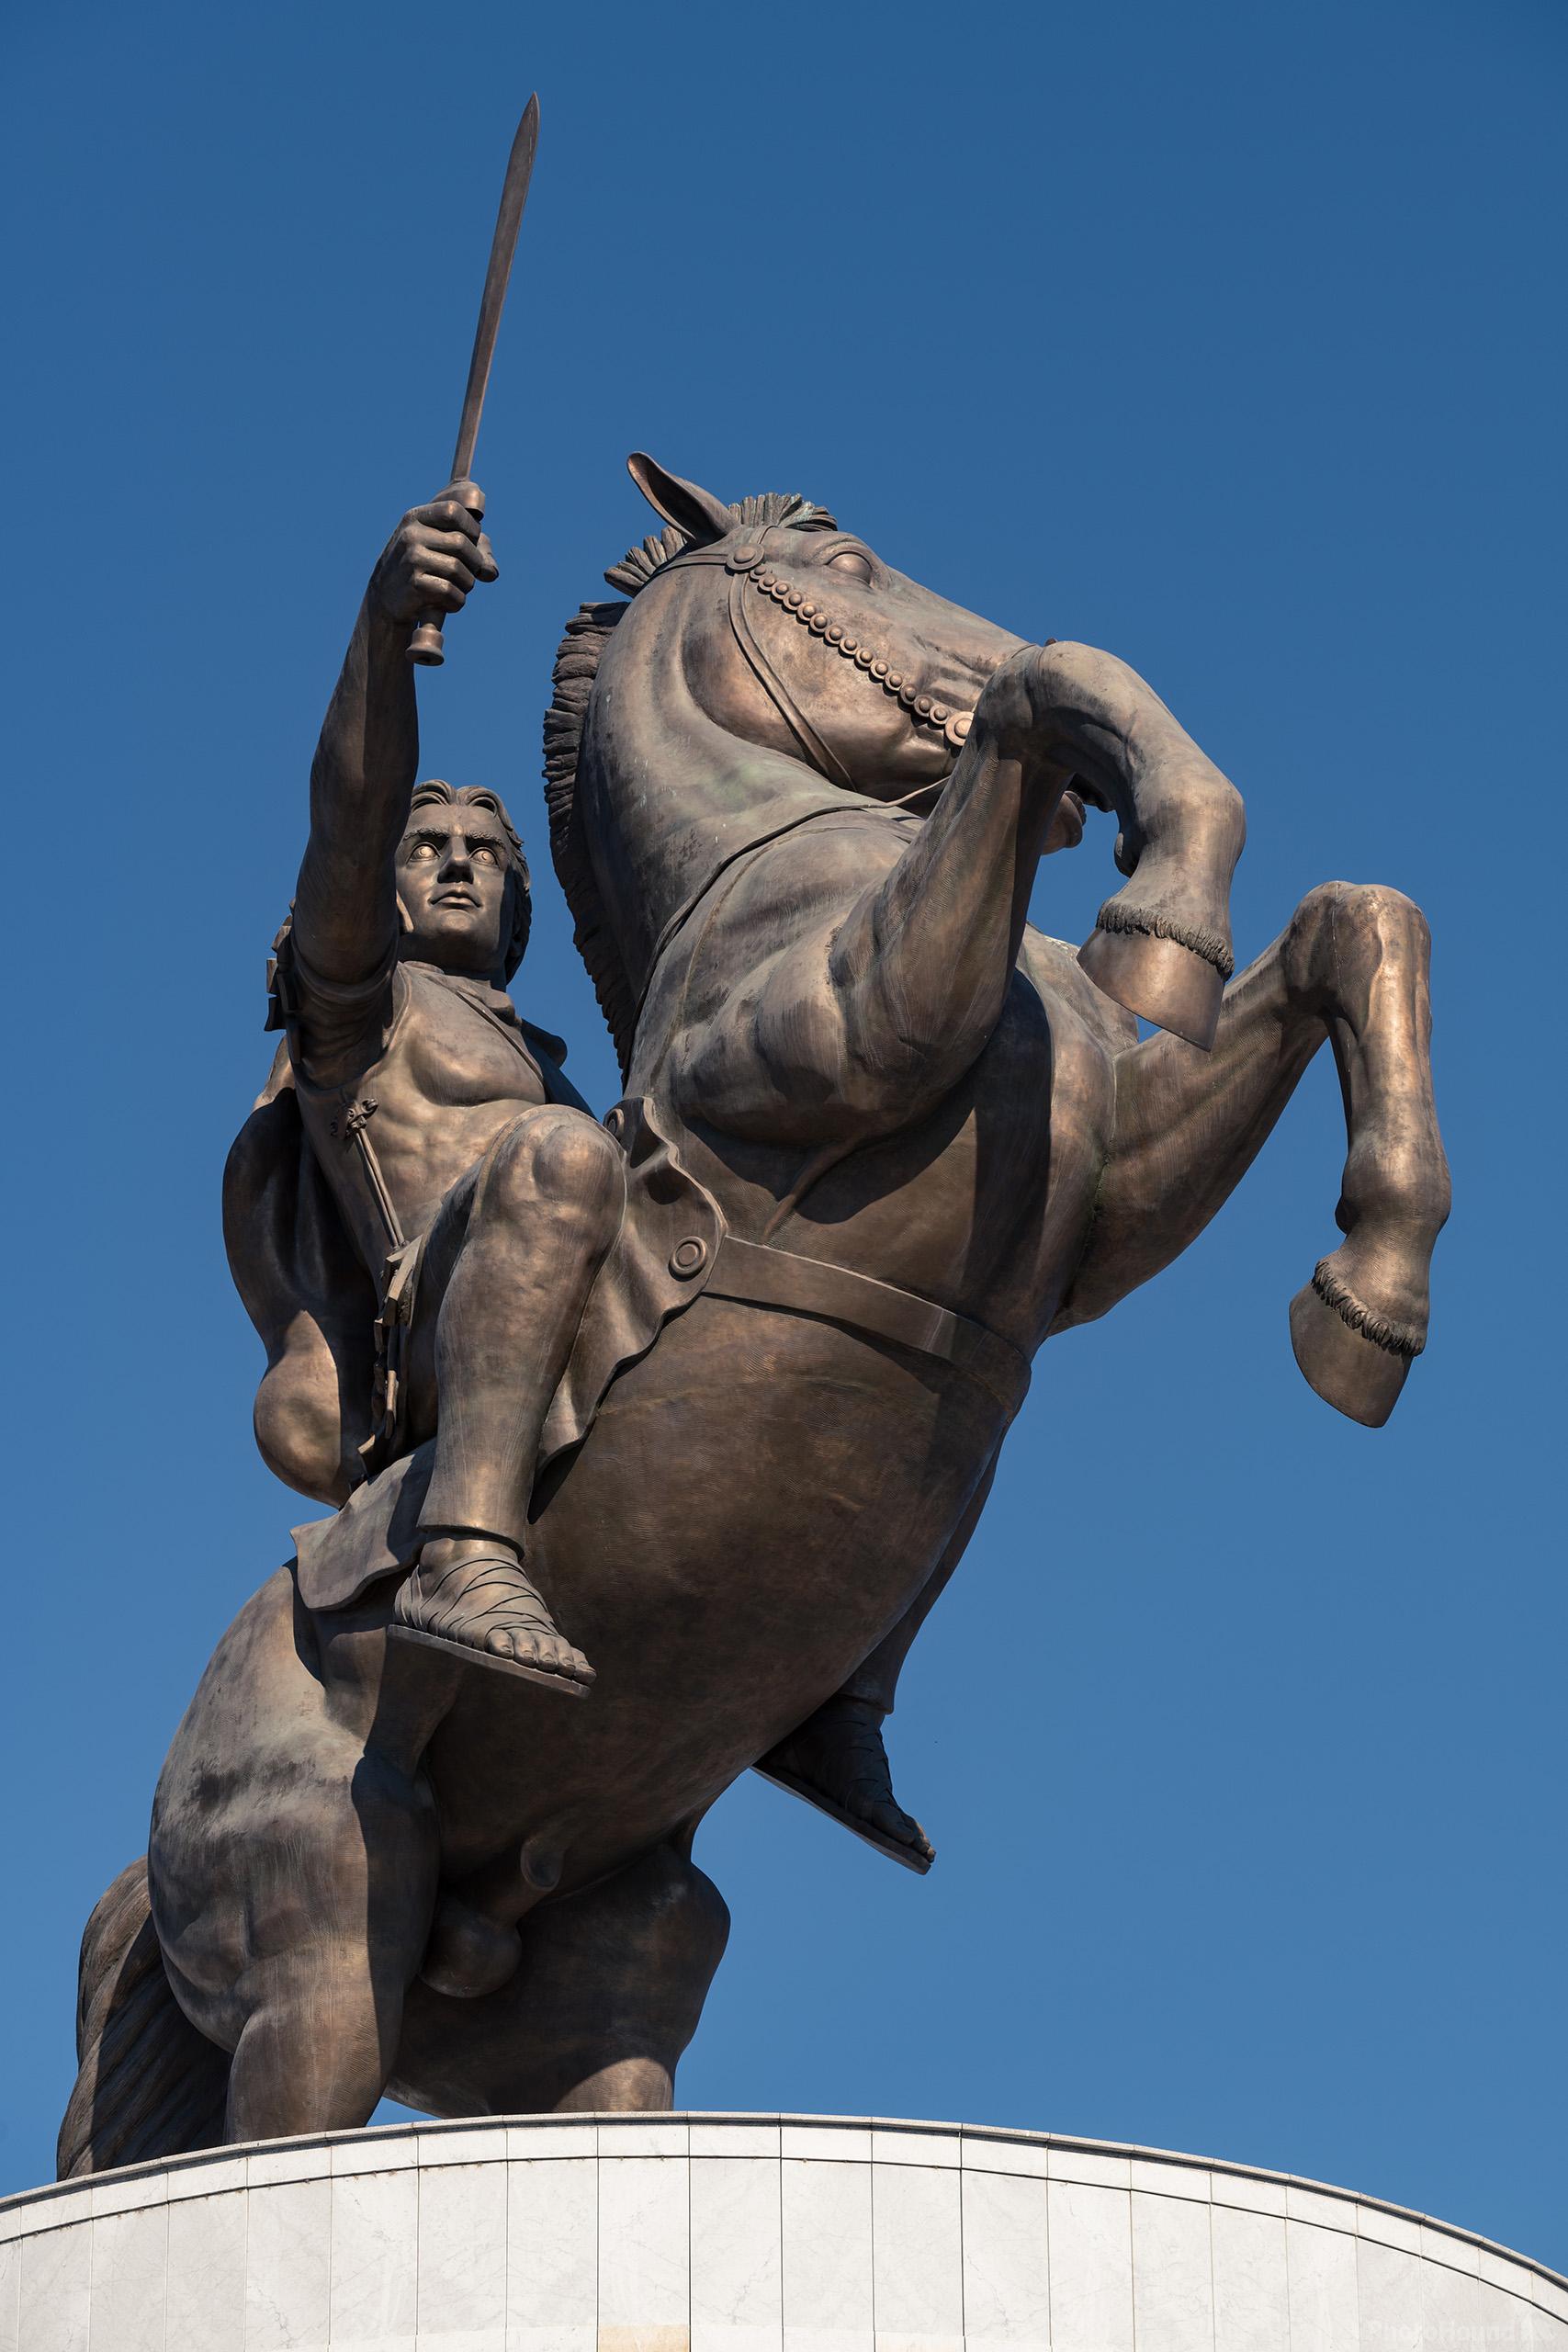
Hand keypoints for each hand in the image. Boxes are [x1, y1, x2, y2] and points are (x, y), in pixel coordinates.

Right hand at [368, 479, 498, 624]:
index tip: (470, 540)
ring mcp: (411, 559)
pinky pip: (451, 592)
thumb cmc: (420, 567)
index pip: (453, 510)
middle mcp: (411, 534)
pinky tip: (446, 602)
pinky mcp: (414, 585)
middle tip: (466, 573)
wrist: (385, 599)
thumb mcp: (437, 542)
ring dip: (466, 585)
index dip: (470, 527)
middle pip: (462, 543)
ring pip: (459, 570)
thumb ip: (470, 539)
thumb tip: (491, 570)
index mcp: (416, 518)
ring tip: (454, 588)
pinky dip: (456, 602)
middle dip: (473, 562)